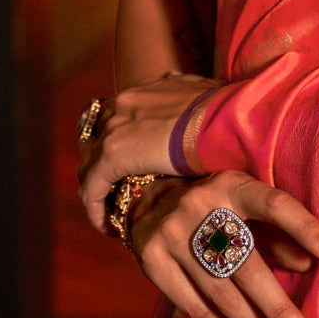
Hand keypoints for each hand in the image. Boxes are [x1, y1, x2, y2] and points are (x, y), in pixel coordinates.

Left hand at [78, 72, 218, 231]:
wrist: (228, 118)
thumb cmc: (227, 111)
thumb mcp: (205, 96)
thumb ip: (190, 101)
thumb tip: (198, 105)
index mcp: (144, 90)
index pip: (115, 116)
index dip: (117, 142)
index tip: (128, 167)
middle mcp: (123, 102)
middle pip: (95, 139)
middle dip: (102, 166)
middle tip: (117, 191)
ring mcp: (115, 126)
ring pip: (90, 165)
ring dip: (99, 190)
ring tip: (114, 214)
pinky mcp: (112, 153)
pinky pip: (91, 188)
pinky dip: (96, 209)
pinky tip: (109, 228)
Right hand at [128, 171, 318, 317]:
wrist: (147, 199)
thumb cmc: (214, 204)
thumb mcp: (244, 203)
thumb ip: (276, 231)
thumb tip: (310, 263)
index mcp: (232, 186)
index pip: (274, 204)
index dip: (303, 226)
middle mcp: (201, 207)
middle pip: (247, 265)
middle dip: (277, 307)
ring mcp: (172, 234)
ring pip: (220, 292)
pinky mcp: (151, 261)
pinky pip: (191, 303)